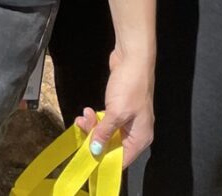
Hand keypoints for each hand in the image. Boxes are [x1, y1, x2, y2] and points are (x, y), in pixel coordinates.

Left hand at [77, 49, 151, 167]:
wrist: (132, 59)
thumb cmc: (129, 88)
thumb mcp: (116, 113)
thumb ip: (105, 133)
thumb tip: (95, 151)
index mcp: (140, 138)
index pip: (122, 159)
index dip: (104, 160)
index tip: (86, 159)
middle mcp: (135, 132)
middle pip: (112, 145)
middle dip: (94, 138)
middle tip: (81, 126)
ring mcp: (128, 120)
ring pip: (106, 132)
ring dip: (92, 126)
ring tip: (84, 114)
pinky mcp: (119, 109)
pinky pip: (105, 121)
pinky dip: (95, 118)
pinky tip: (87, 111)